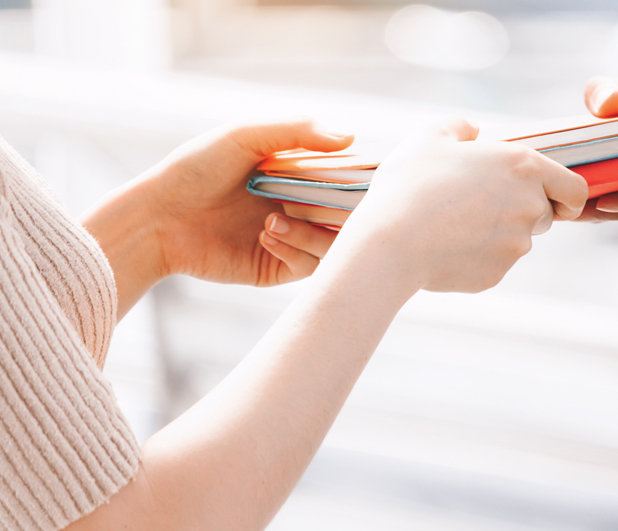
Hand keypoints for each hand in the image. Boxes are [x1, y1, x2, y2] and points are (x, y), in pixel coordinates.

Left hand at [84, 118, 352, 317]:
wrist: (157, 217)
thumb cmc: (196, 168)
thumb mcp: (245, 137)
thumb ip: (298, 131)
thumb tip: (351, 138)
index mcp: (302, 172)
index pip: (351, 177)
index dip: (365, 180)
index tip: (366, 179)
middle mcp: (304, 205)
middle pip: (354, 215)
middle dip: (345, 211)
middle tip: (321, 202)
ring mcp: (295, 237)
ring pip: (338, 244)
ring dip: (315, 231)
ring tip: (276, 219)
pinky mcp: (280, 267)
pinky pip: (312, 266)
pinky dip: (297, 248)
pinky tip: (266, 235)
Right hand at [329, 118, 587, 293]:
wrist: (391, 243)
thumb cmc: (410, 184)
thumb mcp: (429, 138)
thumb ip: (459, 128)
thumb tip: (472, 131)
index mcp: (523, 167)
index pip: (576, 188)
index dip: (568, 196)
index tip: (555, 200)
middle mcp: (529, 207)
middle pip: (544, 214)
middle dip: (520, 210)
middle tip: (478, 204)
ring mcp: (516, 245)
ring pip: (517, 241)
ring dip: (496, 233)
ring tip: (452, 224)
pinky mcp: (497, 274)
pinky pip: (493, 264)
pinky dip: (476, 256)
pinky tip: (444, 246)